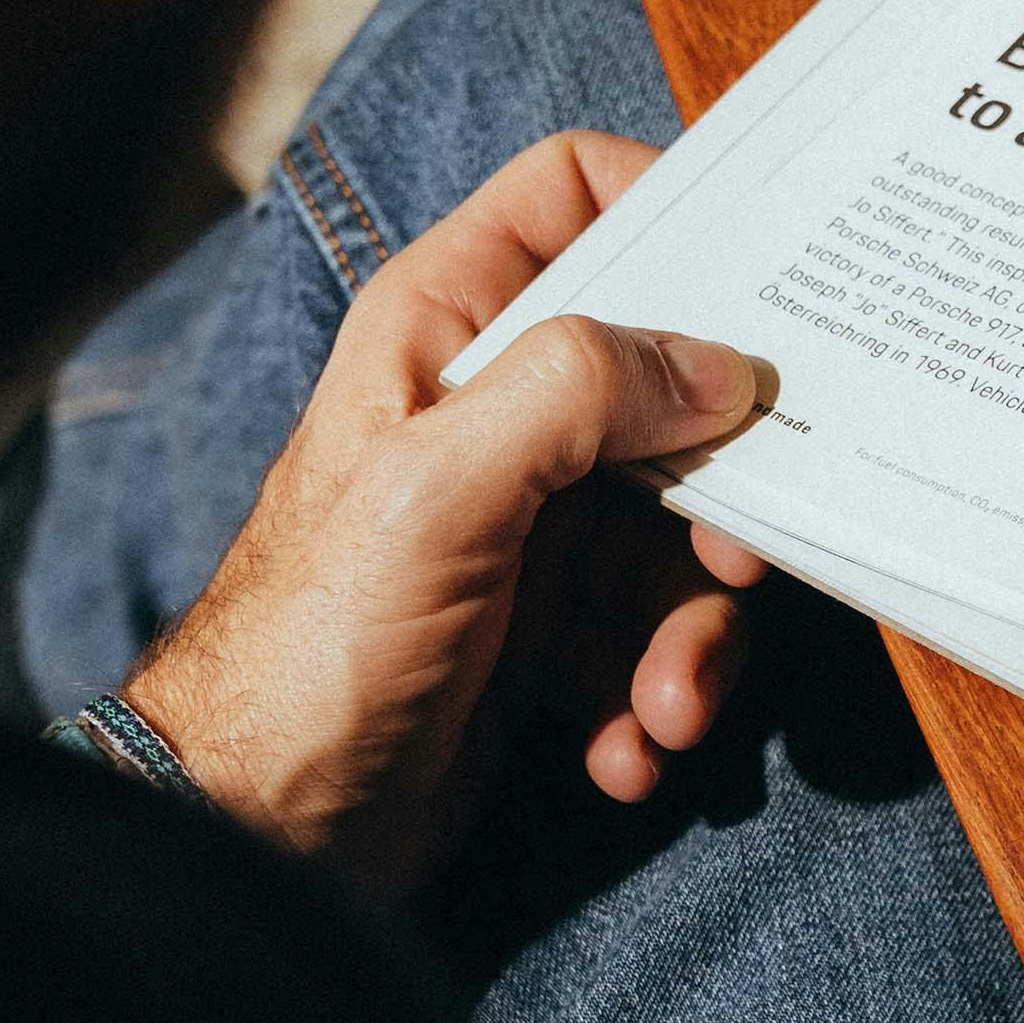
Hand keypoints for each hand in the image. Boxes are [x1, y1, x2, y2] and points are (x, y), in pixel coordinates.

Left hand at [123, 131, 780, 889]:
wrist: (258, 826)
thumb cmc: (314, 639)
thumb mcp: (442, 486)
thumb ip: (578, 392)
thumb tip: (716, 367)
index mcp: (446, 329)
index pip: (572, 196)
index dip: (674, 210)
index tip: (765, 288)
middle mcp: (491, 413)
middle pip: (669, 394)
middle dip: (716, 498)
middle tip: (739, 563)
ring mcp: (525, 527)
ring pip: (675, 539)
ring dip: (690, 636)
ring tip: (663, 708)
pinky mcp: (541, 636)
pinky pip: (648, 640)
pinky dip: (650, 701)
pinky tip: (619, 752)